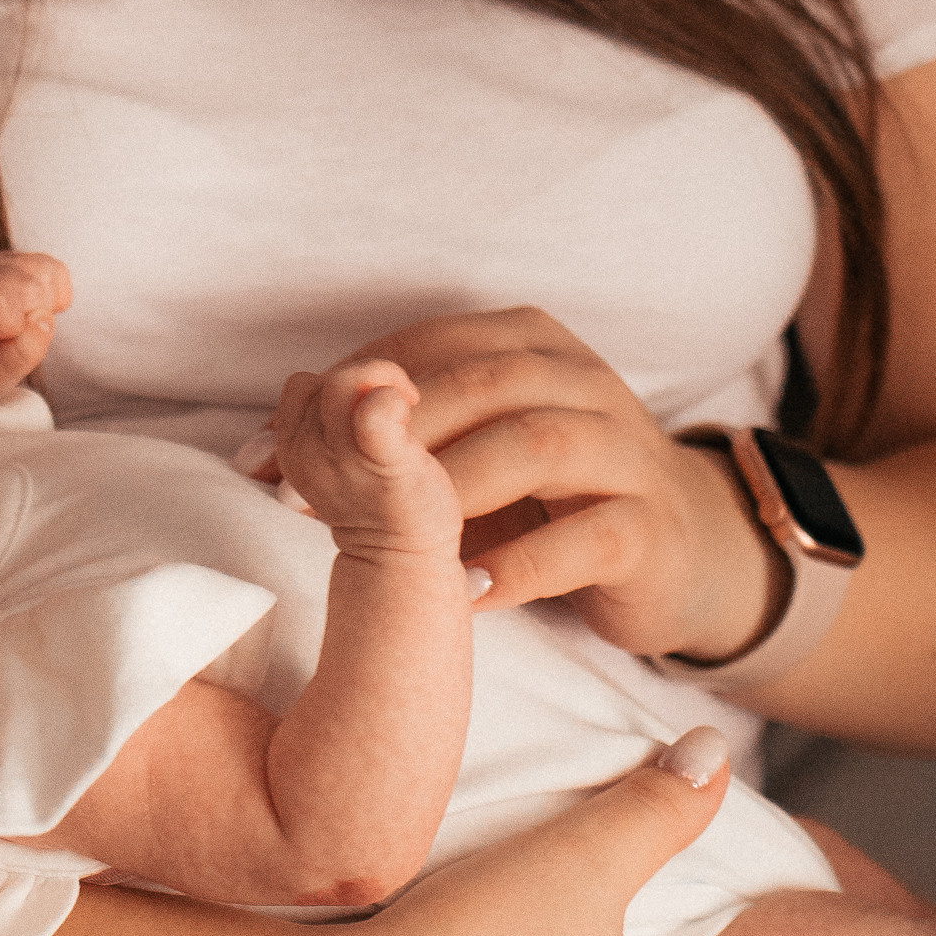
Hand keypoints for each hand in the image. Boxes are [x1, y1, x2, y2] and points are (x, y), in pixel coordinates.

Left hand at [0, 250, 72, 403]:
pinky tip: (32, 311)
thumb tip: (44, 319)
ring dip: (45, 305)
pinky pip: (53, 269)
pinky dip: (53, 294)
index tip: (0, 341)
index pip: (0, 295)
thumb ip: (15, 358)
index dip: (15, 324)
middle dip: (35, 317)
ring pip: (46, 272)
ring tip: (19, 325)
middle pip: (30, 284)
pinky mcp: (13, 259)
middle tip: (12, 337)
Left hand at [246, 308, 771, 660]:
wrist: (681, 552)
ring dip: (455, 490)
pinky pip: (586, 538)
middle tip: (319, 496)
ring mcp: (626, 450)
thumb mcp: (463, 453)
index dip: (350, 393)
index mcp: (530, 343)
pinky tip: (466, 592)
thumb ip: (377, 441)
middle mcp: (583, 381)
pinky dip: (520, 564)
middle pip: (484, 384)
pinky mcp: (652, 528)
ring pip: (538, 447)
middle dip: (393, 437)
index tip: (278, 456)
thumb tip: (254, 451)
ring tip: (396, 537)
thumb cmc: (546, 494)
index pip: (429, 345)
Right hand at [257, 357, 467, 567]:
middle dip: (365, 378)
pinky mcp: (383, 461)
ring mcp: (342, 458)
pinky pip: (373, 412)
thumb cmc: (378, 502)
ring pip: (344, 382)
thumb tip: (339, 382)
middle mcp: (308, 453)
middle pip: (324, 380)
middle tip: (399, 404)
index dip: (337, 385)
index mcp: (293, 450)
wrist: (401, 560)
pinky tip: (408, 407)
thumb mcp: (334, 461)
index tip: (370, 408)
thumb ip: (326, 425)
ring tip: (407, 405)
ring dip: (382, 380)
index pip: (302, 387)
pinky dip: (390, 398)